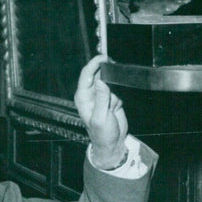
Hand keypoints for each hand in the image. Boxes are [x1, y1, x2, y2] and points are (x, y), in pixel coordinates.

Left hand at [74, 55, 127, 169]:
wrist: (112, 144)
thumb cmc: (102, 134)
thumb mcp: (101, 117)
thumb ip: (102, 98)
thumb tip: (100, 80)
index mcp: (83, 97)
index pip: (86, 74)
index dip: (94, 63)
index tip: (104, 57)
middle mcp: (90, 94)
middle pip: (99, 75)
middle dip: (108, 80)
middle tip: (112, 89)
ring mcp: (100, 96)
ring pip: (110, 83)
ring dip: (114, 93)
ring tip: (112, 108)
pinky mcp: (110, 99)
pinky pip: (117, 91)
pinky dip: (118, 98)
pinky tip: (115, 109)